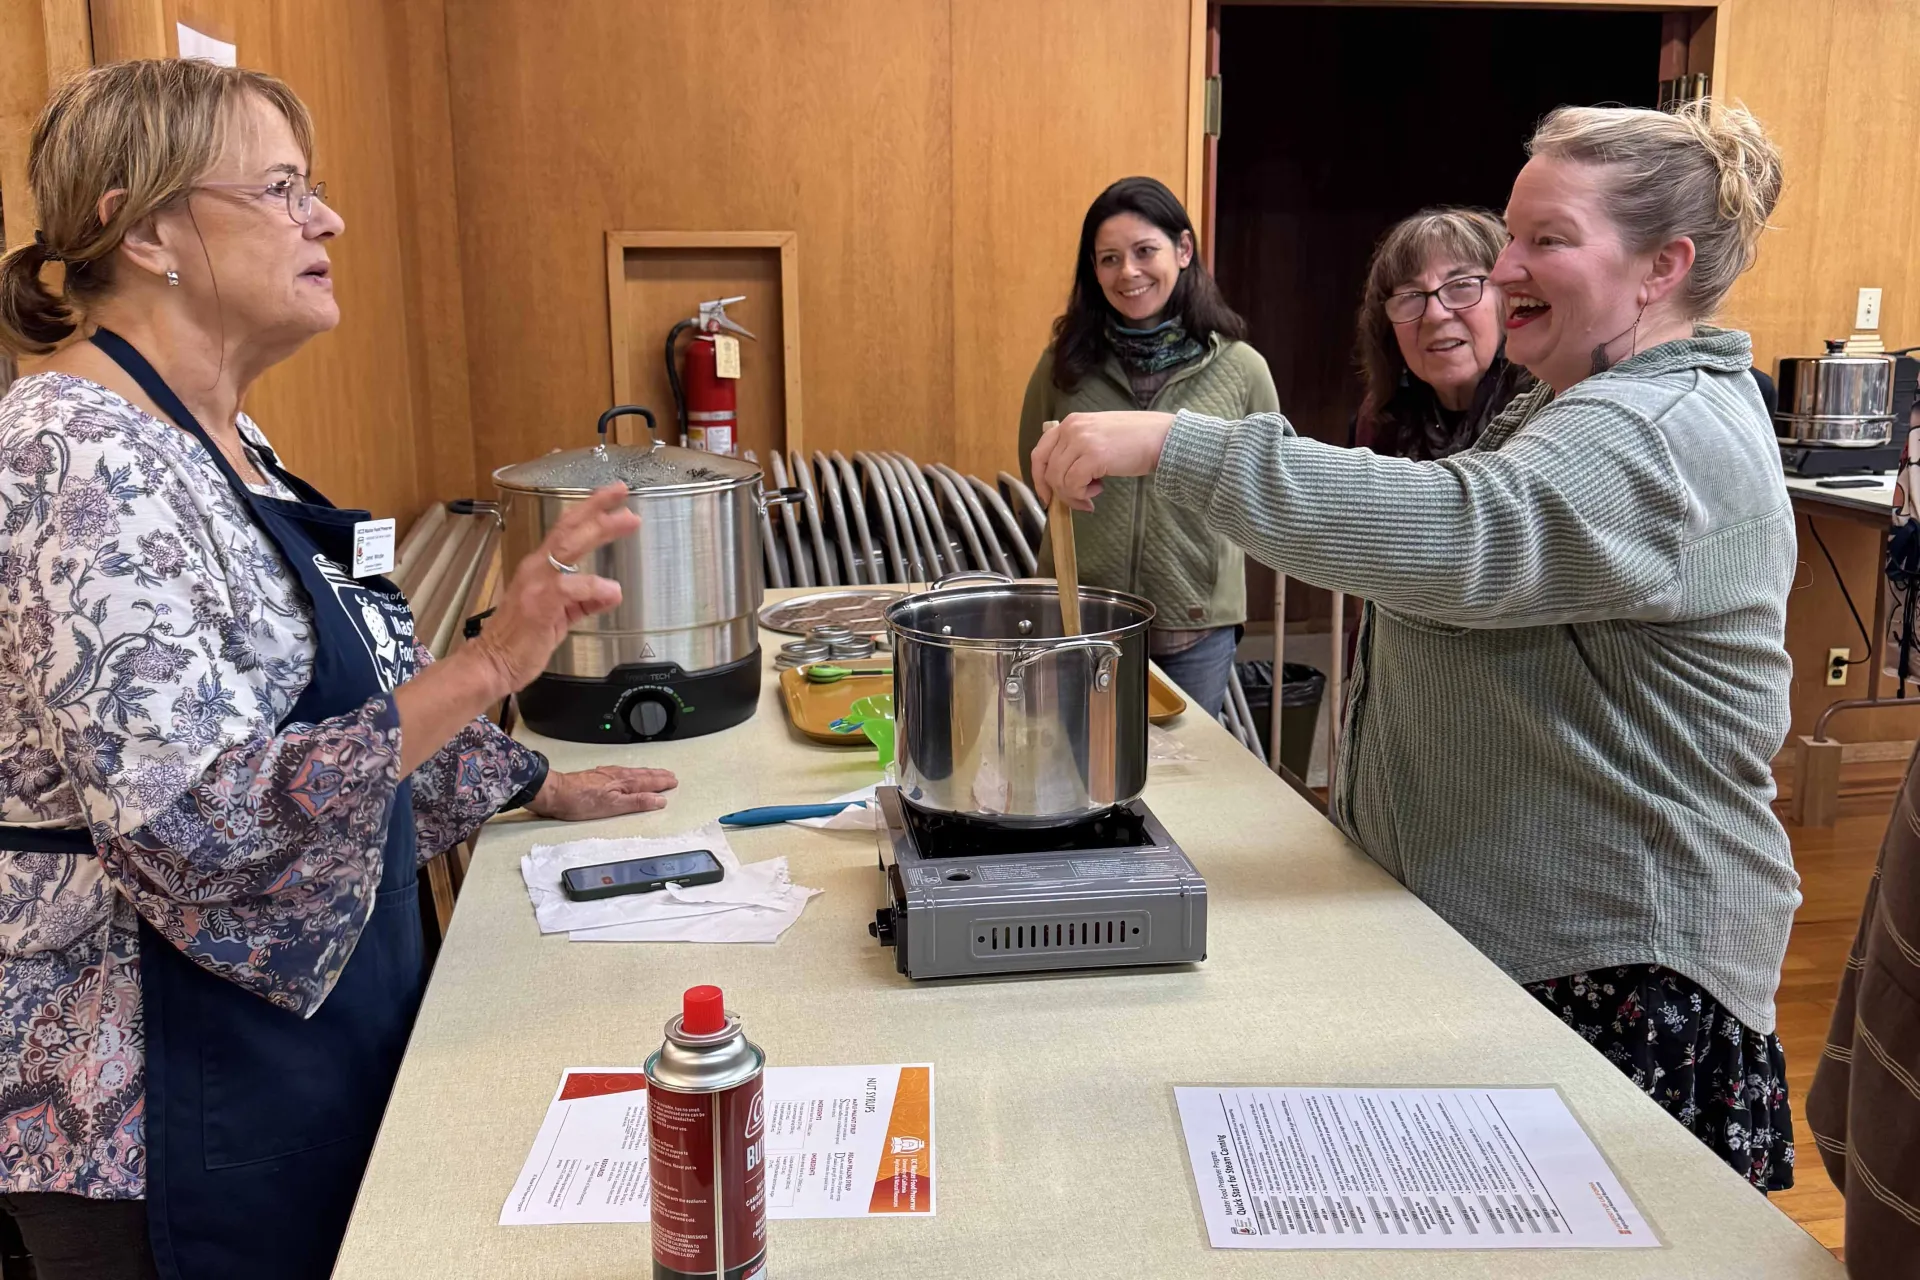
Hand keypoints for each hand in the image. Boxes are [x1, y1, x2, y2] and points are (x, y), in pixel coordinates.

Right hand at [467, 485, 637, 695]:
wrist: (492, 663)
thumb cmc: (521, 640)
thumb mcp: (561, 617)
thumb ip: (585, 602)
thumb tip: (612, 593)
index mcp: (540, 568)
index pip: (565, 530)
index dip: (589, 509)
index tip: (613, 495)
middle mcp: (536, 569)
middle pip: (568, 528)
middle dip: (597, 507)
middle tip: (622, 493)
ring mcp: (536, 585)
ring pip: (569, 546)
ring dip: (600, 530)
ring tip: (628, 522)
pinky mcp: (539, 605)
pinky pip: (569, 587)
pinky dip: (594, 586)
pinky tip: (613, 591)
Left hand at [525, 766, 678, 820]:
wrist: (554, 793)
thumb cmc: (579, 801)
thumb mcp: (612, 806)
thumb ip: (637, 802)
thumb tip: (658, 799)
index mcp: (623, 782)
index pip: (649, 781)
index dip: (662, 782)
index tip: (673, 781)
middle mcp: (616, 775)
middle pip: (643, 774)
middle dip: (658, 775)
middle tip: (670, 775)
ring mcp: (606, 774)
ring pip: (633, 772)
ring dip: (647, 773)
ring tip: (655, 773)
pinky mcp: (597, 775)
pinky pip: (622, 771)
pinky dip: (632, 772)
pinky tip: (628, 774)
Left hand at [1030, 411, 1175, 509]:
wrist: (1161, 438)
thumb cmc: (1136, 440)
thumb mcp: (1098, 436)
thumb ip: (1077, 449)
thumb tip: (1061, 478)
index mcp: (1071, 423)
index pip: (1040, 452)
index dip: (1039, 477)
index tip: (1047, 496)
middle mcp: (1071, 428)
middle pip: (1047, 469)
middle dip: (1058, 492)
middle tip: (1077, 501)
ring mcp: (1081, 441)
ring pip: (1059, 479)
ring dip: (1074, 494)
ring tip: (1094, 493)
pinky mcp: (1093, 456)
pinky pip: (1073, 484)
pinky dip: (1082, 494)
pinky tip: (1099, 489)